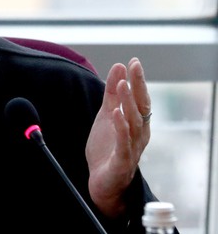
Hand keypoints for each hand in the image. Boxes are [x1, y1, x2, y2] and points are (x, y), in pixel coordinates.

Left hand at [85, 57, 150, 218]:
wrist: (102, 182)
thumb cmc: (107, 148)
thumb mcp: (106, 115)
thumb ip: (112, 93)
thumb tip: (118, 66)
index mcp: (137, 123)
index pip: (141, 99)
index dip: (138, 80)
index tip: (134, 61)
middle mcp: (139, 135)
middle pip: (141, 108)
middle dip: (138, 86)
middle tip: (134, 66)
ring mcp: (132, 148)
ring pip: (133, 123)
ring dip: (128, 103)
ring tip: (122, 84)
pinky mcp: (121, 161)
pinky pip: (123, 143)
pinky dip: (120, 128)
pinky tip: (115, 113)